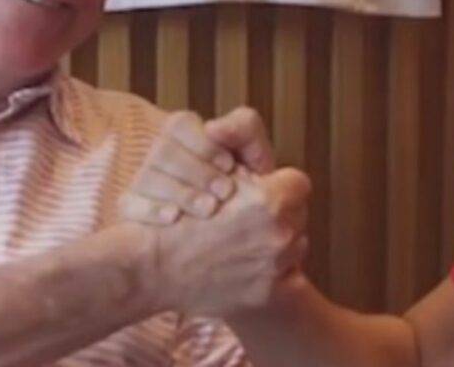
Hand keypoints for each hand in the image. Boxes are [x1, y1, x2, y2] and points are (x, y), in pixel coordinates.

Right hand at [118, 107, 274, 223]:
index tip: (229, 166)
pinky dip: (151, 210)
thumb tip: (213, 127)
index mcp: (184, 130)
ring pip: (148, 177)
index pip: (180, 126)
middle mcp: (159, 151)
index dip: (205, 146)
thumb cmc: (246, 181)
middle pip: (163, 152)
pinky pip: (129, 204)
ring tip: (210, 209)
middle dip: (198, 173)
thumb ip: (243, 129)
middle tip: (226, 192)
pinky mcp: (132, 206)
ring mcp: (143, 179)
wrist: (242, 223)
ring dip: (182, 193)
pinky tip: (174, 218)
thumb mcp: (254, 152)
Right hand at [143, 166, 311, 316]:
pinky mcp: (267, 292)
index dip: (280, 184)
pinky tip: (246, 263)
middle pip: (298, 214)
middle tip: (253, 216)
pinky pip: (286, 275)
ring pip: (295, 244)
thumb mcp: (216, 172)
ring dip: (279, 240)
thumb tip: (271, 169)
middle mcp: (280, 234)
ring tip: (247, 240)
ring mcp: (275, 266)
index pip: (298, 183)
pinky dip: (272, 270)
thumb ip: (250, 161)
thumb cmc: (181, 215)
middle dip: (281, 212)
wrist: (155, 267)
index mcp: (271, 201)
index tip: (265, 190)